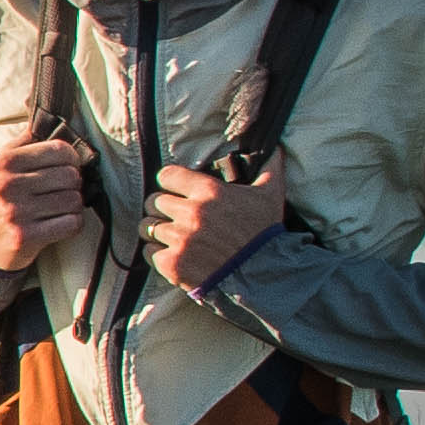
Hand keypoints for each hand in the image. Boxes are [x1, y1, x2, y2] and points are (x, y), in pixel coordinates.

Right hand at [0, 129, 89, 269]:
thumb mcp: (4, 164)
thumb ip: (26, 140)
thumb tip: (49, 117)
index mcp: (7, 161)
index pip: (60, 150)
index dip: (72, 158)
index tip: (68, 167)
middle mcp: (9, 185)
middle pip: (70, 176)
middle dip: (73, 184)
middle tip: (62, 190)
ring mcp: (17, 212)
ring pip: (74, 200)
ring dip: (73, 205)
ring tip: (59, 208)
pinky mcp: (26, 237)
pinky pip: (71, 223)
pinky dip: (72, 224)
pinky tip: (59, 223)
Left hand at [148, 160, 292, 294]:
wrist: (263, 276)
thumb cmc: (265, 234)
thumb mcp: (271, 195)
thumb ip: (270, 167)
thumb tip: (276, 147)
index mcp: (208, 191)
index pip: (166, 175)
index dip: (169, 182)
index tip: (174, 189)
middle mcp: (190, 212)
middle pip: (153, 201)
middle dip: (162, 208)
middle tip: (173, 216)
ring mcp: (179, 239)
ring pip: (147, 227)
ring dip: (156, 231)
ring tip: (169, 236)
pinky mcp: (172, 264)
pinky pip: (149, 252)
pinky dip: (156, 254)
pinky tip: (172, 255)